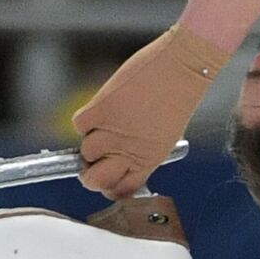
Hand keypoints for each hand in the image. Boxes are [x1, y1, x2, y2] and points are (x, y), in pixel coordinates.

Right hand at [73, 24, 231, 197]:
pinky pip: (79, 124)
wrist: (181, 68)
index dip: (109, 187)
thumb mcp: (165, 135)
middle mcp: (130, 151)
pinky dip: (86, 117)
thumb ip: (143, 150)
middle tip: (91, 160)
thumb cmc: (177, 96)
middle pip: (96, 180)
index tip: (106, 177)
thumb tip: (120, 157)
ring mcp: (114, 131)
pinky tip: (103, 107)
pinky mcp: (101, 110)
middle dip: (90, 173)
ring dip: (90, 139)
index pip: (121, 190)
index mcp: (150, 160)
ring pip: (86, 150)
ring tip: (105, 123)